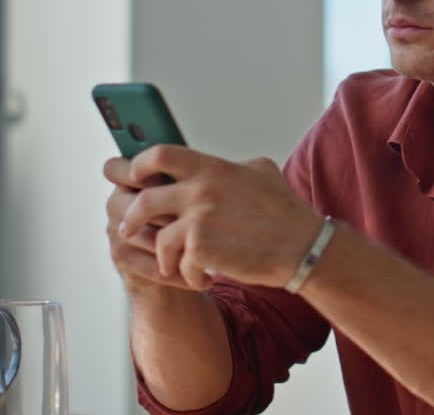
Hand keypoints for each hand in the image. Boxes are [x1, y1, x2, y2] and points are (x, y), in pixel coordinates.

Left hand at [110, 145, 322, 290]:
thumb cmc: (287, 213)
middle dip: (131, 218)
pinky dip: (188, 275)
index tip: (133, 177)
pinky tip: (202, 278)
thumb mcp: (263, 172)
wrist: (303, 246)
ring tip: (173, 265)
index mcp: (213, 169)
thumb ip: (232, 167)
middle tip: (129, 227)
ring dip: (163, 257)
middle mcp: (201, 191)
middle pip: (144, 200)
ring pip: (158, 239)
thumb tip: (219, 166)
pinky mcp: (201, 249)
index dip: (138, 165)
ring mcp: (199, 220)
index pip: (159, 155)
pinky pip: (178, 265)